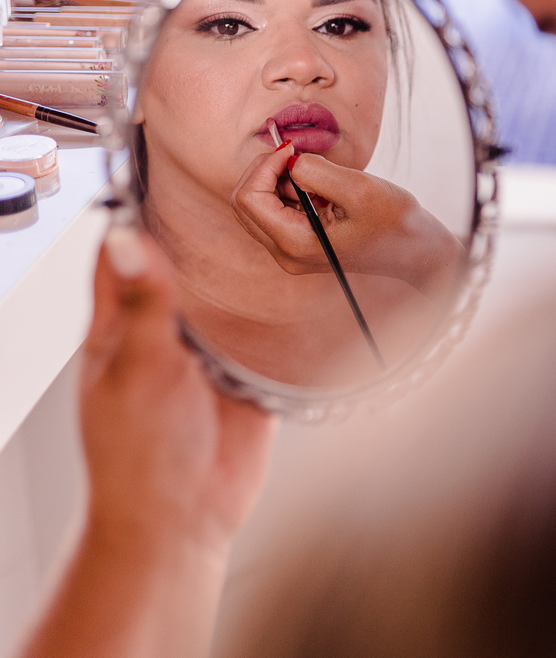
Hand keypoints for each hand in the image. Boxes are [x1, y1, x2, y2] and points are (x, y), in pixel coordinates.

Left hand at [81, 225, 275, 552]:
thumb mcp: (140, 371)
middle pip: (180, 272)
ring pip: (226, 301)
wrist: (184, 521)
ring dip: (245, 276)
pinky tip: (300, 293)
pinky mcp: (245, 379)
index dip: (131, 213)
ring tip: (276, 233)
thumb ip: (144, 306)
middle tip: (238, 196)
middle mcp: (162, 337)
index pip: (120, 256)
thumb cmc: (140, 459)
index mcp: (117, 330)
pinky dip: (278, 317)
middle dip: (203, 238)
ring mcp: (206, 357)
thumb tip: (125, 239)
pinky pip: (263, 339)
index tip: (158, 171)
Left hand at [230, 144, 466, 293]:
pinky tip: (319, 189)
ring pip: (257, 206)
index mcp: (295, 243)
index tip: (293, 150)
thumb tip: (290, 160)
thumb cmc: (394, 222)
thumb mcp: (359, 189)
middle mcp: (286, 253)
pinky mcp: (300, 243)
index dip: (265, 166)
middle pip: (244, 202)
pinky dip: (288, 190)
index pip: (248, 198)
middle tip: (297, 155)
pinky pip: (275, 211)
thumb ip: (317, 171)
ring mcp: (291, 250)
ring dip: (277, 180)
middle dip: (265, 171)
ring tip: (316, 176)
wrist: (415, 249)